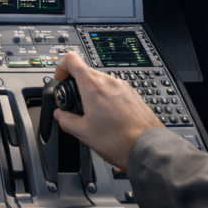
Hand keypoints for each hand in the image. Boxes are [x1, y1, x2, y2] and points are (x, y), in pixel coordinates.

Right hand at [51, 51, 162, 170]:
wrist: (147, 147)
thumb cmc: (118, 140)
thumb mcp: (83, 133)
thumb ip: (66, 120)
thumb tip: (60, 115)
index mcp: (93, 86)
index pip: (72, 59)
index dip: (62, 66)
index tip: (60, 79)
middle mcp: (109, 81)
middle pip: (86, 71)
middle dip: (76, 84)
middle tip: (75, 103)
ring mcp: (123, 87)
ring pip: (101, 80)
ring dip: (92, 91)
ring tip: (94, 113)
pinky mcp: (133, 94)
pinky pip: (114, 89)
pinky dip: (107, 97)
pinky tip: (109, 116)